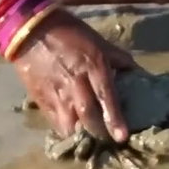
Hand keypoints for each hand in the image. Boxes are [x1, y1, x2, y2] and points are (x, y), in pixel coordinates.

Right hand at [13, 10, 135, 142]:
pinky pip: (55, 122)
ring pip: (69, 126)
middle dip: (99, 132)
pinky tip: (73, 129)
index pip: (106, 97)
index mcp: (93, 67)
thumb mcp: (99, 41)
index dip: (115, 119)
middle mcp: (76, 84)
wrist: (29, 30)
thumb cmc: (70, 32)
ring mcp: (56, 94)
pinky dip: (66, 129)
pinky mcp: (41, 100)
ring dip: (81, 135)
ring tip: (90, 138)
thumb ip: (120, 60)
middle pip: (88, 117)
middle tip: (108, 139)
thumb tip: (139, 74)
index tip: (122, 137)